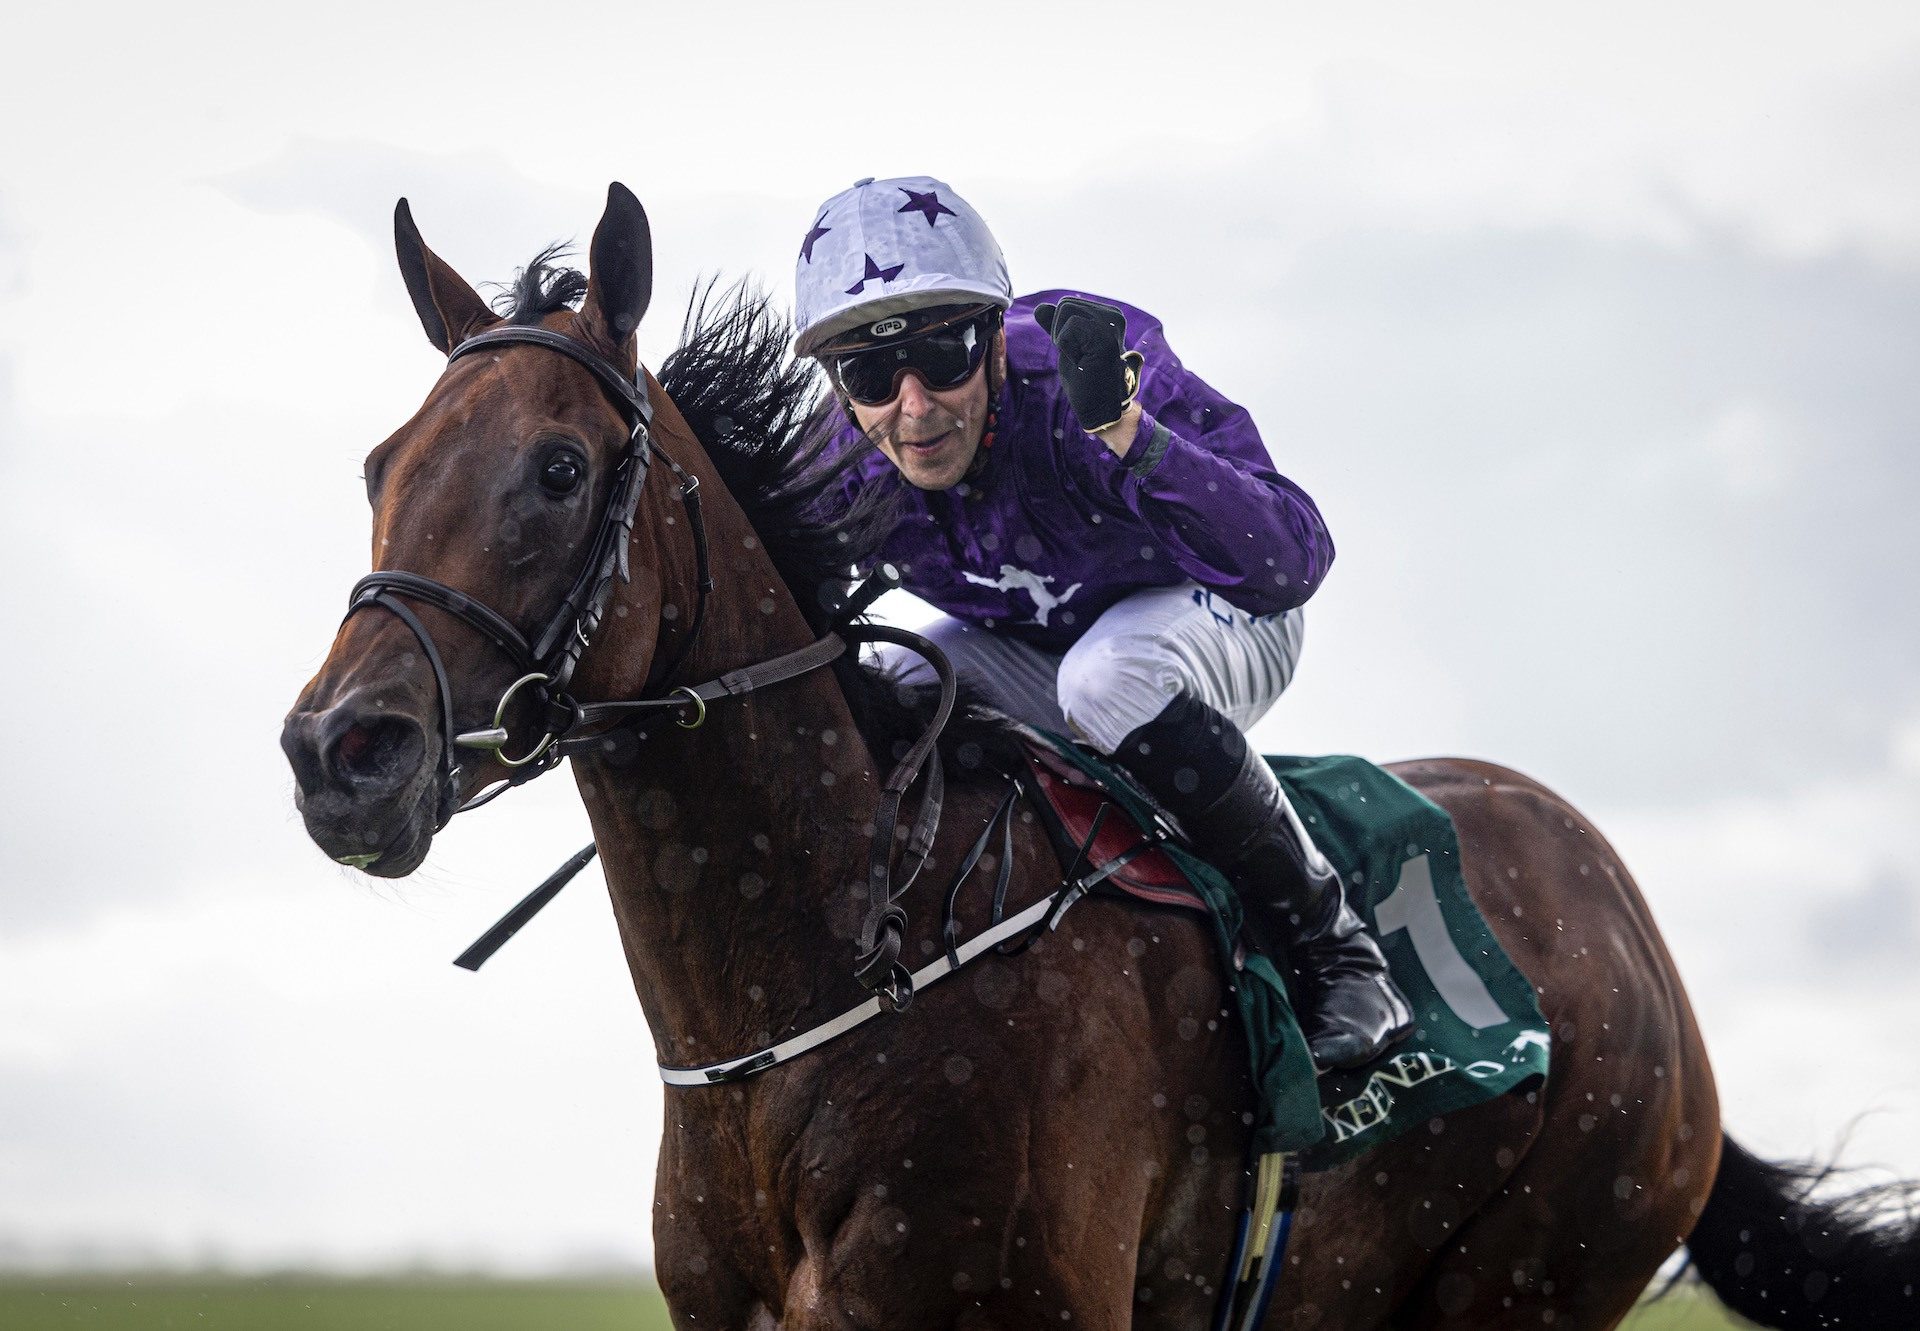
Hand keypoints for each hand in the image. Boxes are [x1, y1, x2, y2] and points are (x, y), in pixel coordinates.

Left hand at [1035, 297, 1144, 434]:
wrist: (1098, 407)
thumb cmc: (1084, 380)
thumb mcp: (1067, 347)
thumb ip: (1056, 326)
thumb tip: (1040, 307)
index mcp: (1108, 316)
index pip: (1067, 305)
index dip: (1062, 331)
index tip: (1078, 352)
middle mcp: (1114, 316)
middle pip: (1065, 305)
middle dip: (1061, 333)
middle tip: (1079, 357)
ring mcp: (1111, 325)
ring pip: (1066, 312)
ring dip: (1065, 340)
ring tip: (1082, 359)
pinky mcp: (1105, 336)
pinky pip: (1069, 327)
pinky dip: (1067, 347)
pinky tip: (1083, 361)